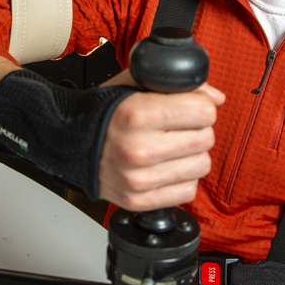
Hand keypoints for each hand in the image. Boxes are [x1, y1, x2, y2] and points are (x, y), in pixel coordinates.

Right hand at [98, 70, 223, 210]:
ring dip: (191, 156)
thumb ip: (177, 84)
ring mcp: (138, 179)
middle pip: (206, 139)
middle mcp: (138, 149)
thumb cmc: (103, 112)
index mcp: (138, 114)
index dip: (200, 106)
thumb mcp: (134, 84)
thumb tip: (216, 98)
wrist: (68, 142)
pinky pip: (188, 191)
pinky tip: (163, 166)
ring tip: (170, 147)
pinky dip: (181, 178)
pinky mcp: (139, 200)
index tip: (189, 107)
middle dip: (197, 129)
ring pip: (201, 166)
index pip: (204, 111)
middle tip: (177, 127)